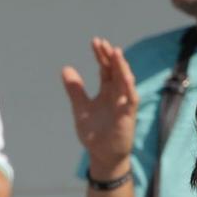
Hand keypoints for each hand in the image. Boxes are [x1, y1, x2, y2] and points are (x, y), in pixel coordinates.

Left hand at [62, 37, 138, 177]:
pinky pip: (131, 98)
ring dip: (121, 67)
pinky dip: (128, 87)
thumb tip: (66, 68)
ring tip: (115, 52)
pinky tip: (124, 76)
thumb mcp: (80, 108)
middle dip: (110, 56)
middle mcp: (117, 94)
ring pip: (125, 80)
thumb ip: (75, 89)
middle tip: (102, 43)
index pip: (105, 68)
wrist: (102, 154)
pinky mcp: (128, 115)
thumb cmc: (95, 133)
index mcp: (107, 90)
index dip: (101, 55)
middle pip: (116, 70)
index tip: (95, 42)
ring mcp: (124, 103)